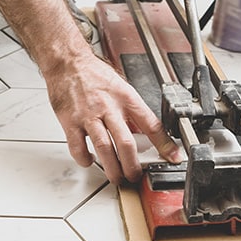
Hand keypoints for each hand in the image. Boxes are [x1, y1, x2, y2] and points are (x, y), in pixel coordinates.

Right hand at [46, 53, 182, 183]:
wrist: (67, 62)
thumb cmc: (93, 73)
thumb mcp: (120, 87)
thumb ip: (130, 110)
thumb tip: (141, 132)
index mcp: (126, 98)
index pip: (151, 124)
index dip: (165, 144)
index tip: (173, 157)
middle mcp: (109, 107)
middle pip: (126, 143)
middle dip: (133, 166)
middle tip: (135, 177)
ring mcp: (88, 115)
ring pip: (104, 148)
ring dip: (112, 168)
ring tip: (117, 178)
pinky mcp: (70, 121)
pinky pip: (78, 146)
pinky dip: (84, 158)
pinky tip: (89, 161)